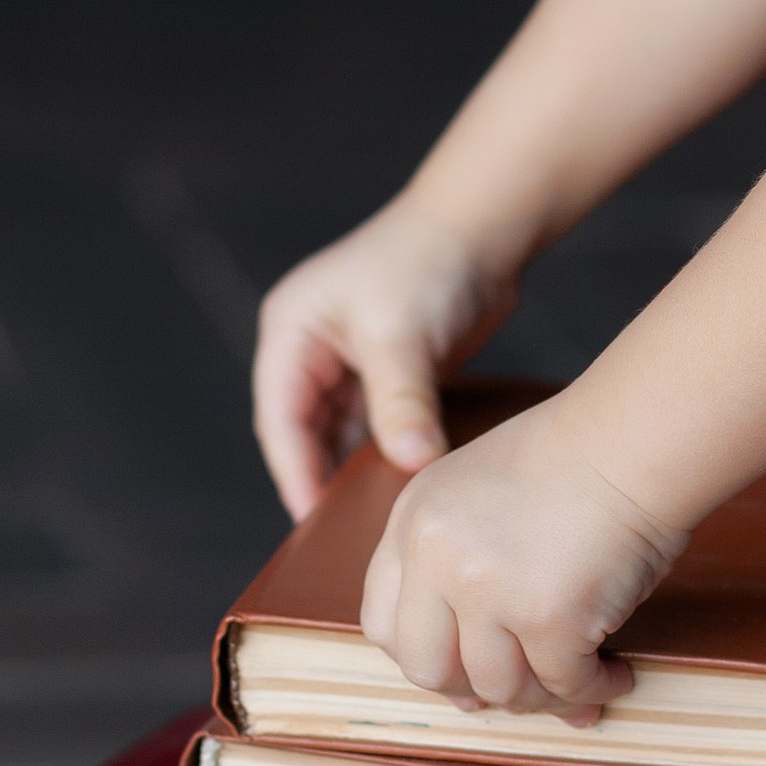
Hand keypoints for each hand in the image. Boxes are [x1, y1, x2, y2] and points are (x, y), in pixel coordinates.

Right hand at [252, 199, 516, 516]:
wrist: (485, 225)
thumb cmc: (430, 261)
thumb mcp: (404, 335)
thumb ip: (401, 403)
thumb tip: (410, 465)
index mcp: (292, 331)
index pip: (280, 418)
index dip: (294, 472)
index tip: (313, 523)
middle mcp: (311, 348)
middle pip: (307, 433)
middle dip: (324, 480)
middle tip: (342, 540)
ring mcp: (350, 361)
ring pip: (344, 435)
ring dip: (359, 473)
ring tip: (374, 525)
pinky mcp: (390, 372)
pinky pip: (379, 428)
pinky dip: (390, 457)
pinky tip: (407, 491)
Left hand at [358, 399, 685, 720]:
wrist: (636, 435)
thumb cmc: (577, 456)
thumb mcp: (477, 491)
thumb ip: (455, 559)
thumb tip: (469, 672)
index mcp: (413, 520)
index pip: (383, 623)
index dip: (423, 657)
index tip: (460, 672)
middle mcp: (437, 556)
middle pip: (427, 668)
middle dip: (473, 691)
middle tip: (517, 690)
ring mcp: (487, 588)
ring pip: (498, 687)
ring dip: (543, 696)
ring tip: (580, 680)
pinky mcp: (547, 615)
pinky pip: (564, 683)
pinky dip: (592, 689)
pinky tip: (614, 676)